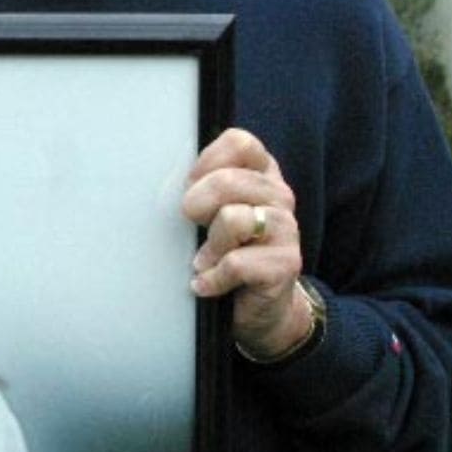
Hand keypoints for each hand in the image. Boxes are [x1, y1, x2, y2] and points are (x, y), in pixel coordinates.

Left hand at [181, 128, 310, 359]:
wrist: (259, 308)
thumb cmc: (228, 252)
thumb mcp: (212, 214)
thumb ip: (201, 189)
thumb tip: (165, 179)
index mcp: (262, 174)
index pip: (240, 142)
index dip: (207, 162)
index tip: (191, 185)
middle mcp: (279, 196)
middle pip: (228, 180)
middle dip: (198, 204)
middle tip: (194, 225)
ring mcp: (287, 229)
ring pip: (233, 219)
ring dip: (209, 246)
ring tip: (205, 260)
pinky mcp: (286, 263)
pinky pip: (236, 263)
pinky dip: (213, 278)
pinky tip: (208, 284)